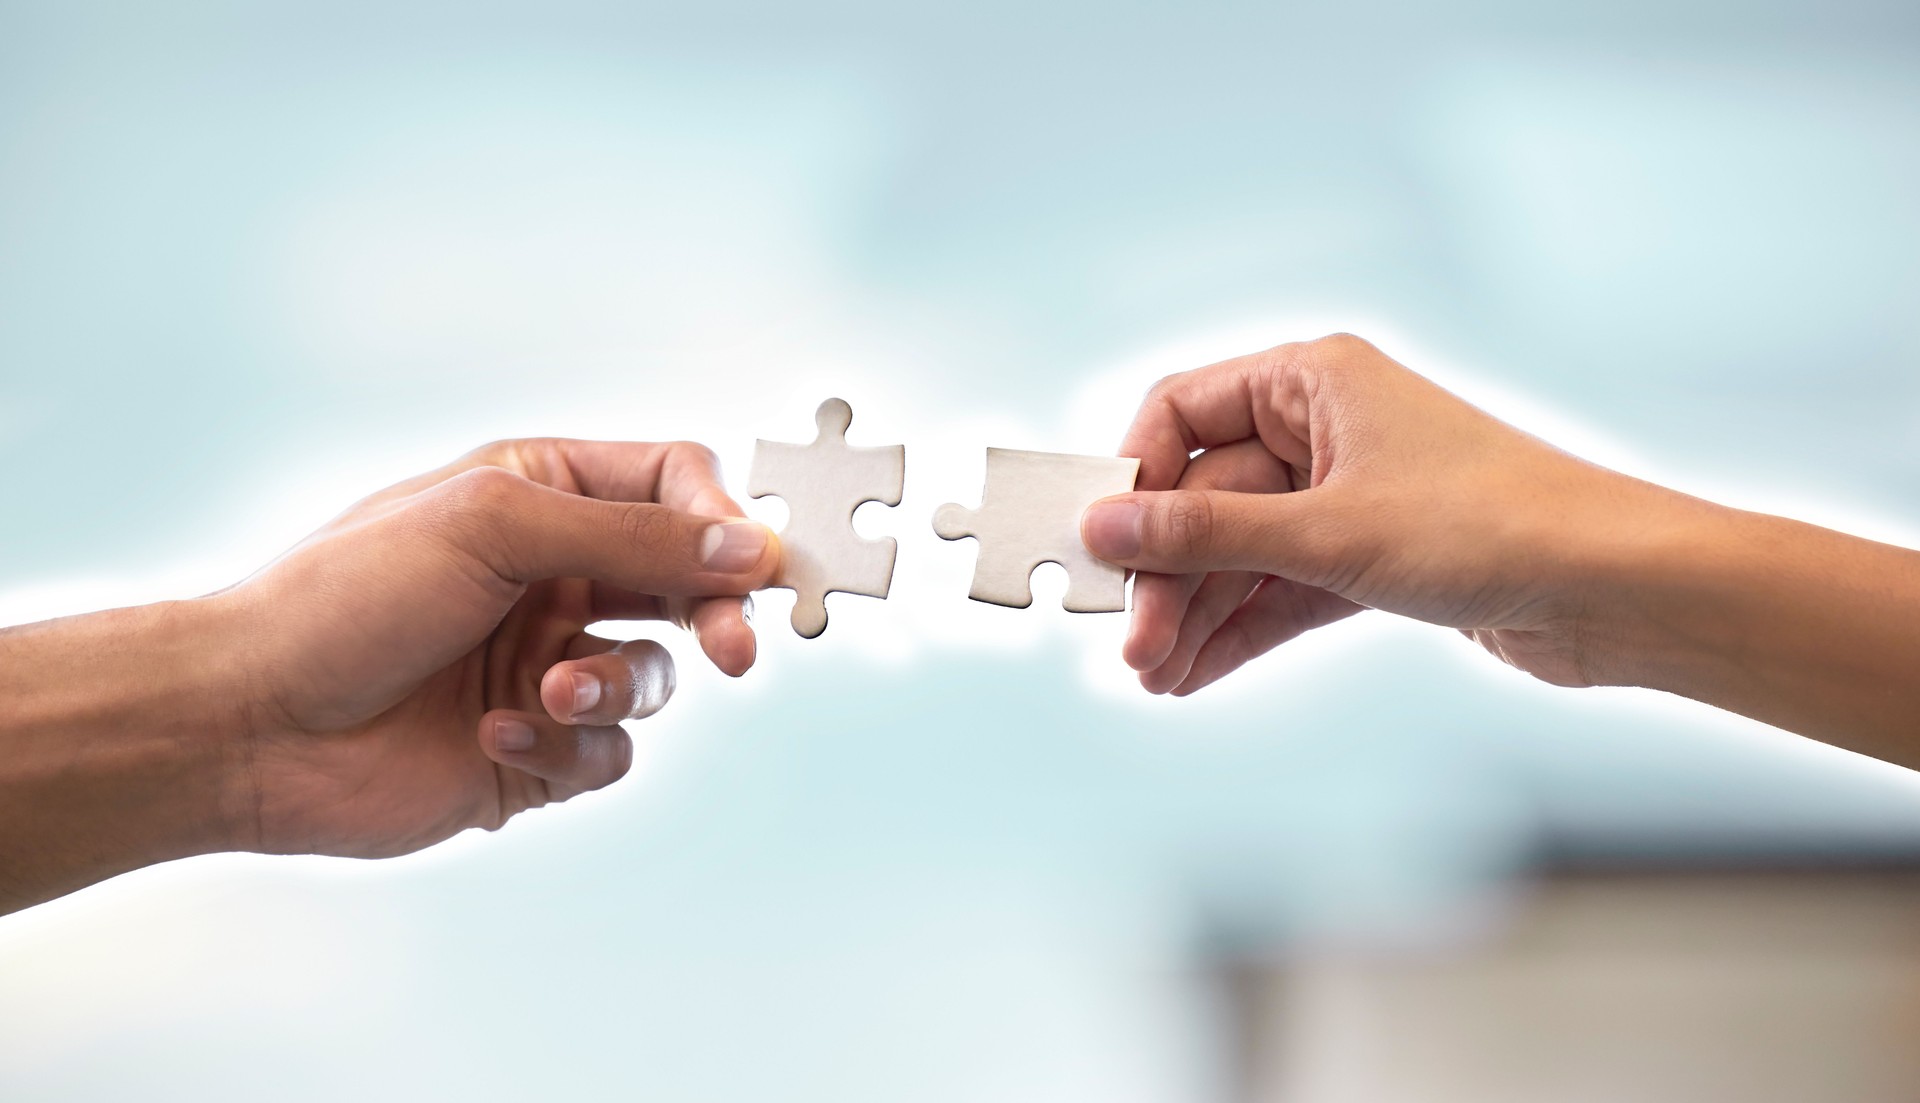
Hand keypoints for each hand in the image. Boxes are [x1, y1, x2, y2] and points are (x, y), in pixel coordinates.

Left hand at [222, 438, 777, 857]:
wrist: (249, 725)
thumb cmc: (347, 598)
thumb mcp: (496, 528)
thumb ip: (632, 534)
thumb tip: (748, 544)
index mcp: (542, 495)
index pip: (674, 487)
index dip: (723, 521)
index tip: (754, 565)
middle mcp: (555, 577)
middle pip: (688, 584)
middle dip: (716, 616)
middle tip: (734, 650)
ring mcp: (546, 664)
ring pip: (654, 677)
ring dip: (614, 688)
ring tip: (548, 693)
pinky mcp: (535, 748)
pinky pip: (608, 750)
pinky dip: (564, 745)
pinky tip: (491, 735)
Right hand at [1080, 334, 1662, 694]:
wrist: (1617, 591)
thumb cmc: (1493, 526)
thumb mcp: (1327, 532)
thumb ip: (1207, 534)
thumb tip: (1104, 529)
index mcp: (1314, 381)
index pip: (1184, 411)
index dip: (1133, 478)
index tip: (1100, 546)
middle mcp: (1327, 430)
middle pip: (1207, 496)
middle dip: (1169, 575)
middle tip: (1132, 643)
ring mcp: (1349, 496)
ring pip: (1243, 553)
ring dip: (1198, 615)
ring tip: (1156, 677)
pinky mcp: (1373, 559)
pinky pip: (1282, 590)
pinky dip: (1243, 632)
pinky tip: (1196, 676)